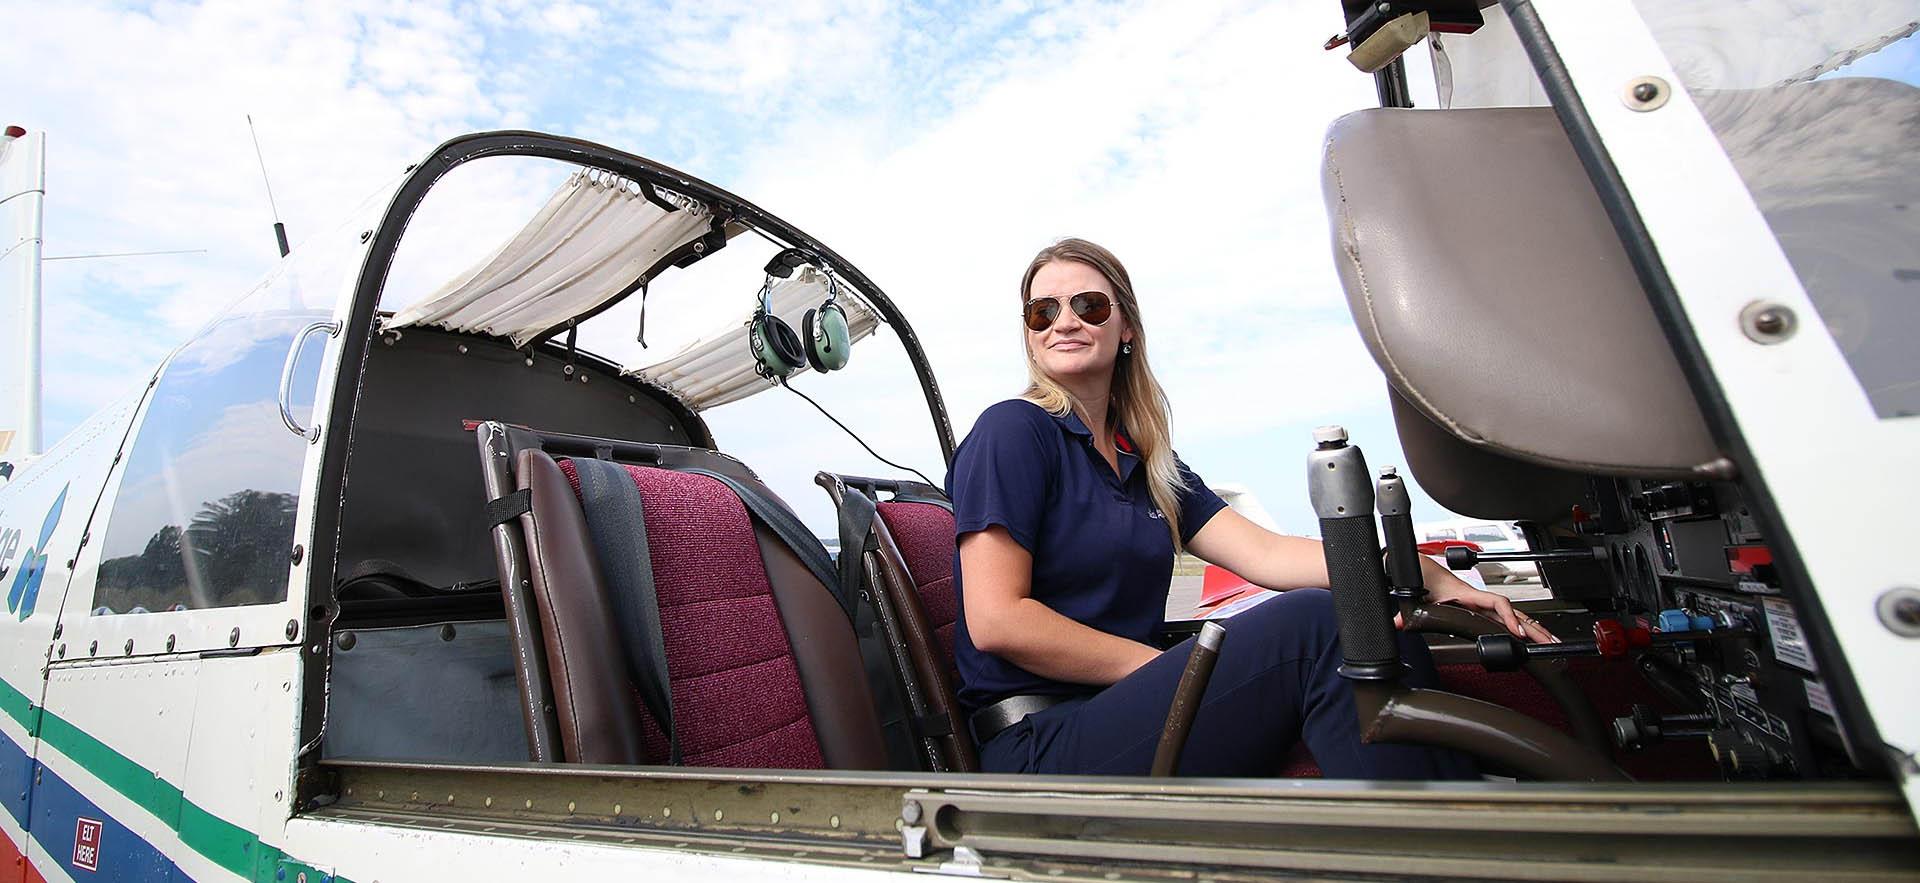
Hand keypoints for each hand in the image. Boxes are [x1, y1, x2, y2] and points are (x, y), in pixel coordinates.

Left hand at [1400, 559, 1560, 643]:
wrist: (1422, 570)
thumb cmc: (1424, 580)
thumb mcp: (1416, 596)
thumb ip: (1407, 613)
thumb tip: (1398, 624)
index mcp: (1469, 595)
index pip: (1496, 603)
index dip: (1509, 617)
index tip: (1518, 632)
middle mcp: (1480, 600)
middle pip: (1514, 612)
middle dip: (1534, 627)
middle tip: (1549, 643)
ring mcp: (1484, 605)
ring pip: (1516, 616)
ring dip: (1534, 628)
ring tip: (1551, 643)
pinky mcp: (1483, 610)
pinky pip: (1509, 618)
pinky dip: (1525, 626)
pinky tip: (1535, 636)